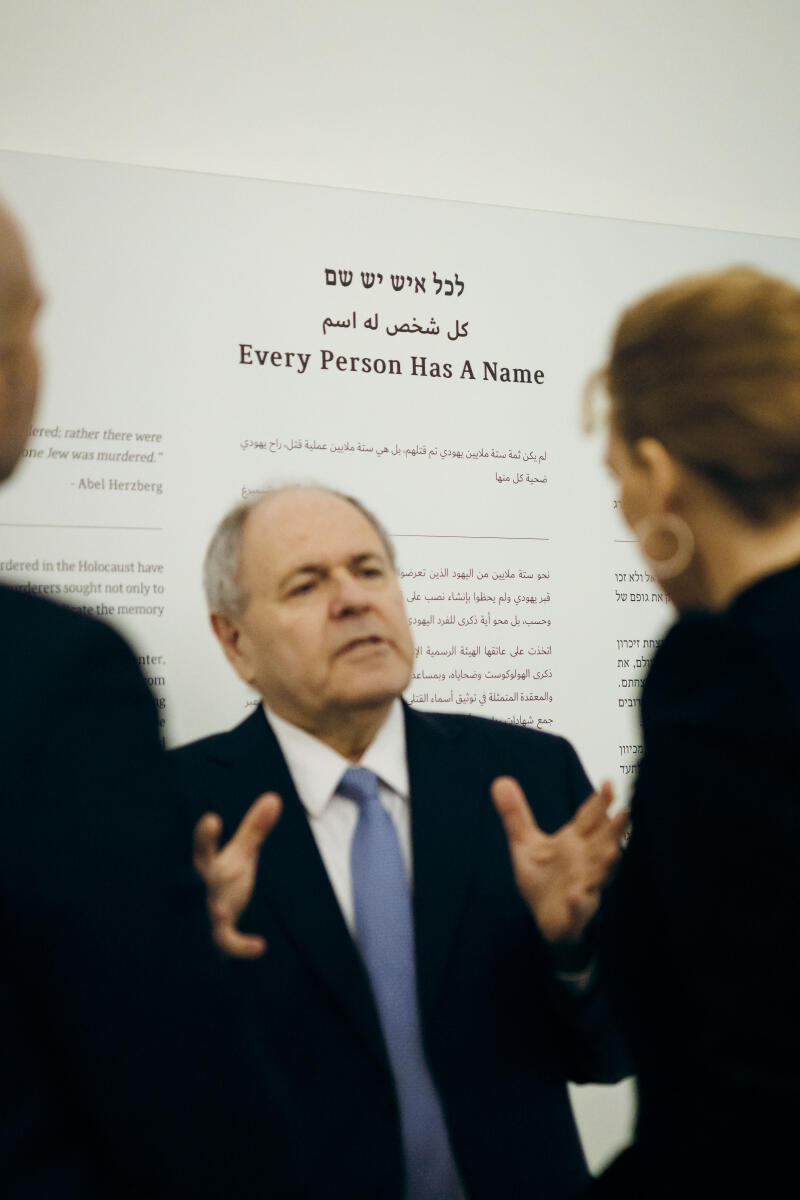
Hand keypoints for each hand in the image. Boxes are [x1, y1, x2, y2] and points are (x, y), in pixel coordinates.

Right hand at [192, 792, 281, 958]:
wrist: (206, 922)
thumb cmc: (223, 881)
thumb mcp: (241, 854)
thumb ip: (255, 828)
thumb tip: (275, 797)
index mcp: (209, 864)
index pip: (204, 847)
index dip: (206, 835)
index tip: (212, 819)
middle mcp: (205, 888)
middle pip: (206, 878)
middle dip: (208, 874)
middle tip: (210, 870)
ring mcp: (209, 911)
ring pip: (211, 912)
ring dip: (216, 913)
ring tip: (220, 912)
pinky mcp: (219, 935)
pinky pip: (227, 942)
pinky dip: (241, 946)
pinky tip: (260, 946)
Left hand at [490, 777, 626, 944]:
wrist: (545, 919)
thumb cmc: (544, 879)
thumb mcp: (525, 844)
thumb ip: (515, 815)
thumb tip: (499, 781)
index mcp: (576, 842)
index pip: (591, 818)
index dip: (600, 801)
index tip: (609, 780)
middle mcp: (586, 861)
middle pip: (603, 841)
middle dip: (614, 830)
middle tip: (625, 812)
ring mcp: (584, 886)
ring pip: (599, 874)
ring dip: (606, 864)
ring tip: (612, 853)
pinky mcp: (575, 911)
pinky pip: (579, 906)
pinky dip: (578, 902)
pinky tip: (576, 896)